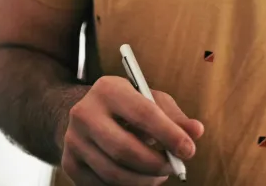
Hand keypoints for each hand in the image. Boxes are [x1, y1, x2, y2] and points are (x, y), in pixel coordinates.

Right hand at [59, 76, 203, 184]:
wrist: (86, 115)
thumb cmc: (127, 107)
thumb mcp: (150, 101)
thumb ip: (175, 116)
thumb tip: (196, 132)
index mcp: (108, 89)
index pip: (143, 113)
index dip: (169, 135)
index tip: (189, 150)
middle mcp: (84, 112)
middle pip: (125, 150)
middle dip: (155, 164)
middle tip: (174, 168)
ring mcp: (73, 140)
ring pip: (114, 174)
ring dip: (144, 180)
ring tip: (158, 175)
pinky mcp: (69, 164)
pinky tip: (137, 177)